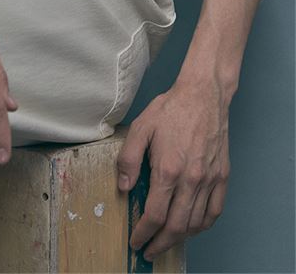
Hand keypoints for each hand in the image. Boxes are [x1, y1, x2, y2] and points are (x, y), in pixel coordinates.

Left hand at [115, 76, 230, 259]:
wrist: (203, 95)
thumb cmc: (171, 109)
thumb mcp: (140, 127)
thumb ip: (128, 158)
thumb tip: (123, 186)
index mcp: (168, 169)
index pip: (154, 214)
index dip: (143, 232)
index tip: (136, 241)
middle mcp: (191, 180)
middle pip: (176, 227)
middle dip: (160, 243)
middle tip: (149, 251)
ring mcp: (209, 180)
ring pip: (196, 223)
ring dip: (180, 239)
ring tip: (166, 241)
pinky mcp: (222, 176)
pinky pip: (215, 211)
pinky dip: (202, 225)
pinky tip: (193, 227)